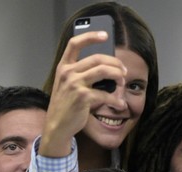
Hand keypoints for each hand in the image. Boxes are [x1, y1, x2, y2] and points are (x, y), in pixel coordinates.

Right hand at [40, 31, 126, 156]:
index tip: (105, 35)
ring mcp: (74, 84)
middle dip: (115, 62)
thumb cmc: (66, 105)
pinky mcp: (82, 97)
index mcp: (64, 66)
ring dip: (118, 75)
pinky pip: (106, 94)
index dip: (90, 36)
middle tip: (123, 70)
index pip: (75, 43)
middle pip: (97, 58)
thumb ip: (81, 74)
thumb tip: (107, 70)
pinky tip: (120, 105)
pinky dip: (116, 100)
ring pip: (104, 71)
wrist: (57, 125)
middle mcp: (68, 72)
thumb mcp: (68, 85)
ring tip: (123, 82)